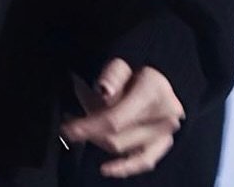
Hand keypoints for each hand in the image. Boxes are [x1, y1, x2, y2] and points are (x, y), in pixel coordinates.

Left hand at [61, 58, 184, 177]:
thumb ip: (112, 75)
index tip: (69, 129)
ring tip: (85, 129)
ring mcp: (164, 133)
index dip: (90, 126)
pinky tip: (107, 168)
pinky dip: (124, 167)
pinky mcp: (162, 145)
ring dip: (99, 140)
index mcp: (152, 92)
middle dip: (91, 131)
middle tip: (73, 123)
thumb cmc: (137, 73)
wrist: (160, 83)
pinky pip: (144, 161)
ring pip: (123, 147)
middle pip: (117, 136)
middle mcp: (162, 115)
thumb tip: (105, 90)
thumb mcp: (122, 64)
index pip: (115, 118)